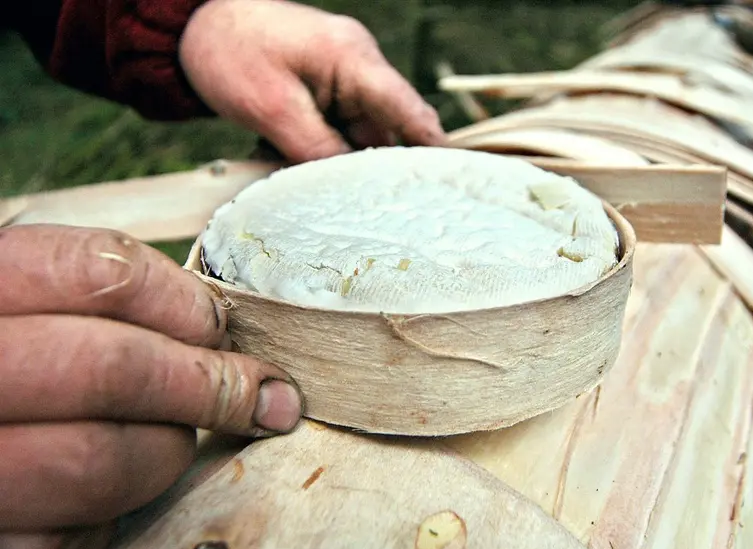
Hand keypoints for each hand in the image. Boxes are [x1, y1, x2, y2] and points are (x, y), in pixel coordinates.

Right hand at [0, 225, 302, 548]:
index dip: (185, 303)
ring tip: (171, 440)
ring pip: (102, 461)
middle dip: (209, 387)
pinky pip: (68, 536)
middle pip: (115, 370)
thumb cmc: (3, 347)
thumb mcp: (29, 298)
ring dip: (166, 453)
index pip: (105, 275)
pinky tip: (106, 491)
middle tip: (260, 396)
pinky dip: (110, 515)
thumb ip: (105, 303)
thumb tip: (220, 331)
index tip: (219, 326)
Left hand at [178, 0, 447, 163]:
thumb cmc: (231, 51)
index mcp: (353, 59)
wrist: (194, 26)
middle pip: (385, 130)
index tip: (450, 182)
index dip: (431, 146)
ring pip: (357, 138)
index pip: (406, 108)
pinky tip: (285, 158)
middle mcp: (357, 69)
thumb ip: (315, 148)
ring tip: (308, 178)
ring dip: (336, 162)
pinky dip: (316, 152)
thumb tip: (349, 187)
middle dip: (375, 169)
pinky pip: (334, 133)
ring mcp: (341, 81)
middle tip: (373, 210)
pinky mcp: (323, 94)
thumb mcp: (271, 107)